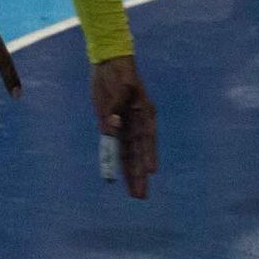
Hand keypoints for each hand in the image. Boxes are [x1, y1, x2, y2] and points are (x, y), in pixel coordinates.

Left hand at [90, 55, 157, 197]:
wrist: (107, 63)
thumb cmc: (118, 72)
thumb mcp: (120, 86)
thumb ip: (115, 107)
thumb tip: (113, 127)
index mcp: (144, 112)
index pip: (147, 137)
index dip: (148, 154)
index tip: (151, 171)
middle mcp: (137, 123)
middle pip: (139, 152)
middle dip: (140, 174)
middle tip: (141, 195)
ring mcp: (126, 127)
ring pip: (129, 155)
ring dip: (131, 174)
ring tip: (136, 194)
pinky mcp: (112, 126)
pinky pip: (115, 148)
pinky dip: (116, 162)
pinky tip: (117, 177)